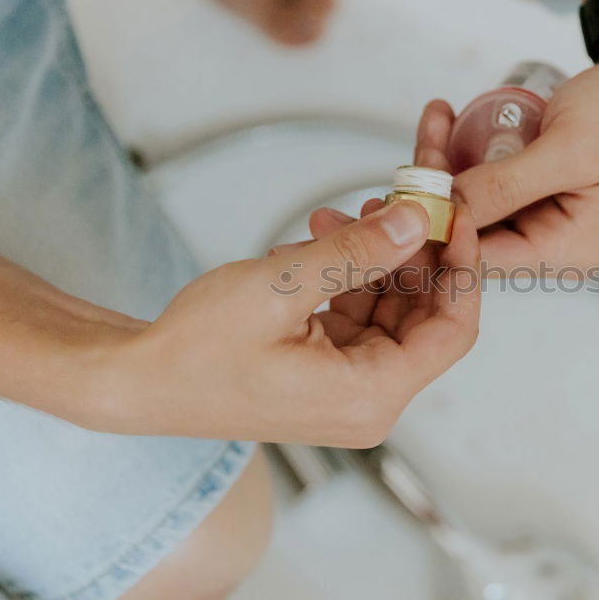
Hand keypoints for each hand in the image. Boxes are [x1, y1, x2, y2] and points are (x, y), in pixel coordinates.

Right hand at [90, 200, 479, 447]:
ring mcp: (348, 387)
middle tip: (398, 199)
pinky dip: (345, 277)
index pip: (452, 330)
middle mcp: (368, 400)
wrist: (137, 380)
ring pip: (390, 311)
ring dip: (372, 259)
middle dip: (412, 253)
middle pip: (423, 316)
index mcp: (369, 394)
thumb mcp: (280, 287)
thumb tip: (416, 220)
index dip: (461, 268)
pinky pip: (357, 316)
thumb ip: (357, 252)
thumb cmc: (195, 351)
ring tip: (336, 218)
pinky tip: (316, 242)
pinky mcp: (326, 372)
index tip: (454, 215)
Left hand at [419, 5, 598, 272]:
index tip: (407, 186)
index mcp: (568, 251)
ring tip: (435, 118)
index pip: (482, 261)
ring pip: (473, 207)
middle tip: (422, 137)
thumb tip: (443, 211)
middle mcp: (552, 247)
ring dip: (446, 166)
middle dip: (437, 191)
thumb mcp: (570, 149)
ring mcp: (542, 220)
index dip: (438, 229)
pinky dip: (465, 156)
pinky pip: (487, 185)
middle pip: (472, 234)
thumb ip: (506, 186)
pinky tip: (449, 122)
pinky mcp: (534, 195)